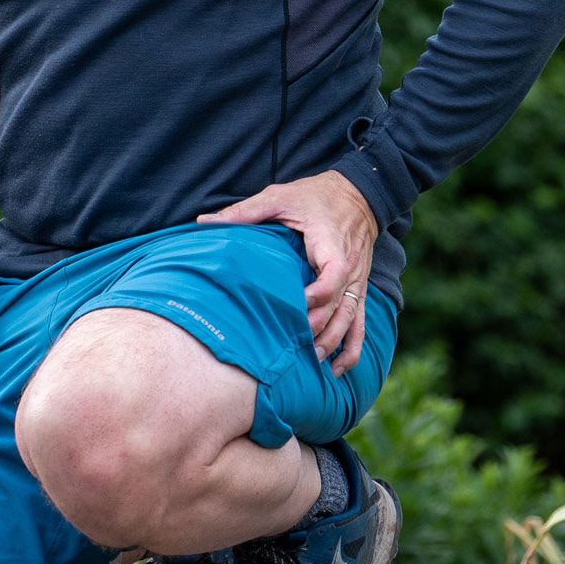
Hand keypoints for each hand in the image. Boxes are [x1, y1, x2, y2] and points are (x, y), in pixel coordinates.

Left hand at [198, 170, 377, 374]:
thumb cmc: (315, 196)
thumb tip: (204, 222)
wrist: (358, 193)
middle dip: (318, 330)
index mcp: (333, 248)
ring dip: (334, 344)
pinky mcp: (359, 289)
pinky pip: (360, 323)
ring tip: (313, 363)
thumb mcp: (279, 197)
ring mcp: (358, 283)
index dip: (314, 297)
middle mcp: (351, 270)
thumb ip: (245, 211)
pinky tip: (338, 370)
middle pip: (339, 308)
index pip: (331, 279)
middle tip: (293, 346)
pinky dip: (352, 348)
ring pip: (350, 321)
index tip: (293, 306)